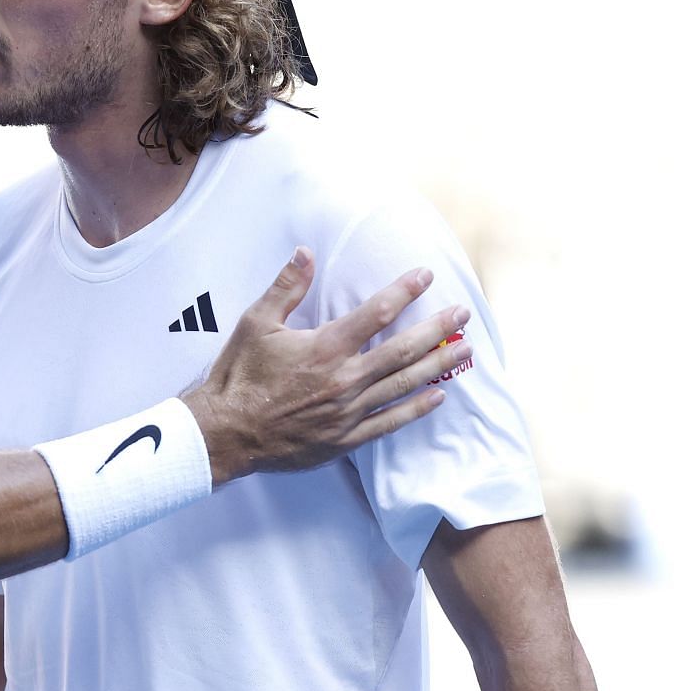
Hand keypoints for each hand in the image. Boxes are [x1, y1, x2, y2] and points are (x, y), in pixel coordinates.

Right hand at [181, 247, 470, 482]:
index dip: (404, 290)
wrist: (225, 433)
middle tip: (463, 314)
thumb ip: (286, 288)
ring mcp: (348, 411)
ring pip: (404, 384)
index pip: (376, 312)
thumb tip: (306, 253)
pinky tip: (438, 395)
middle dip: (437, 329)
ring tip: (465, 350)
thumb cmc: (238, 376)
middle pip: (403, 349)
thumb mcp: (255, 323)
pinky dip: (416, 408)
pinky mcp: (345, 437)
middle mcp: (344, 378)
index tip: (425, 275)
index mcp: (325, 347)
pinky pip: (390, 422)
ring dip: (438, 365)